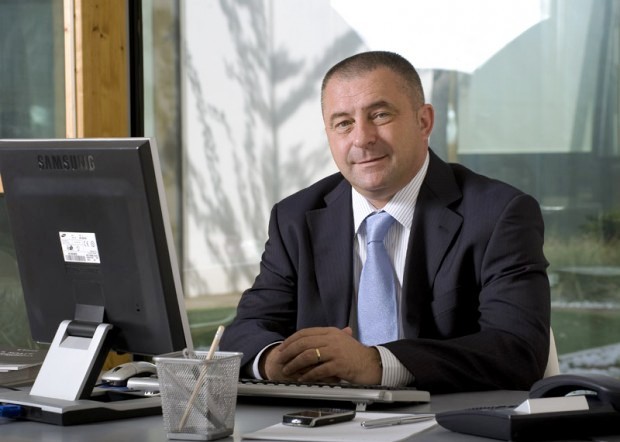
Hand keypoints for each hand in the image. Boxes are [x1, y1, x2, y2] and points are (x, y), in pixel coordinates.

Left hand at [266, 327, 381, 384]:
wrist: (373, 364)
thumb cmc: (356, 355)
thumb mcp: (341, 340)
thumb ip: (326, 338)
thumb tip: (306, 341)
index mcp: (331, 332)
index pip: (305, 332)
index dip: (291, 340)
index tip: (282, 347)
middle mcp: (332, 339)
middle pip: (304, 343)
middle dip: (289, 352)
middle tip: (280, 359)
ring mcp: (335, 352)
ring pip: (308, 356)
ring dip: (295, 364)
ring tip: (288, 370)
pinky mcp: (339, 365)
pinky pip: (318, 370)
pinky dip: (308, 375)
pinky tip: (303, 379)